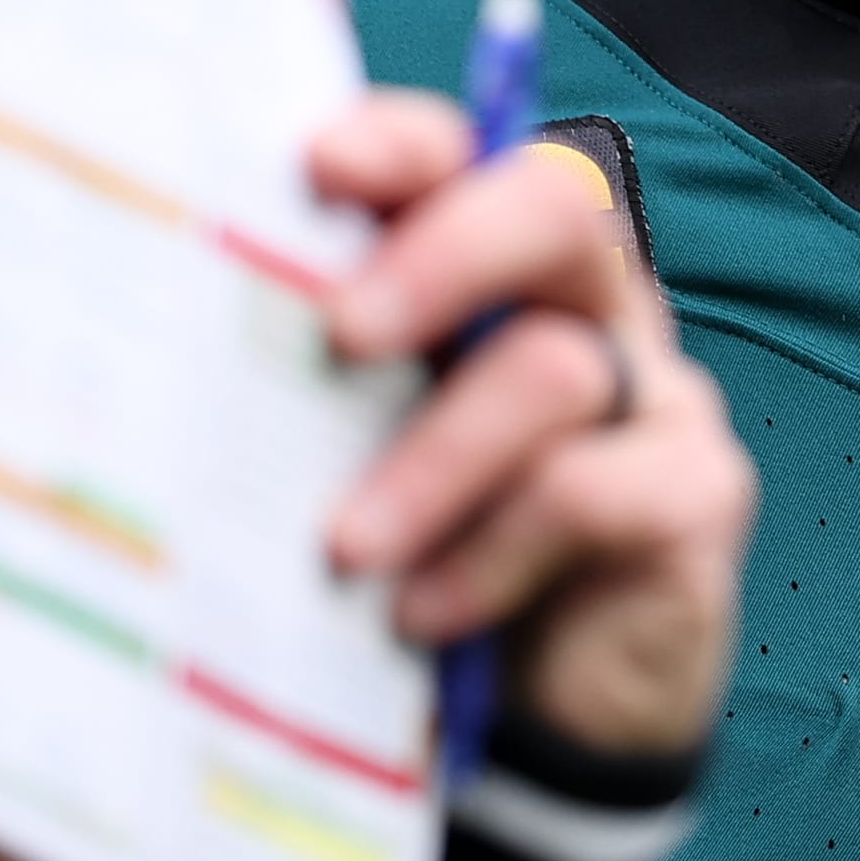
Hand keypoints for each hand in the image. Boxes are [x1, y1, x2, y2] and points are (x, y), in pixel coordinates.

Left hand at [307, 90, 754, 756]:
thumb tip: (162, 342)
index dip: (399, 145)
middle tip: (343, 334)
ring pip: (556, 370)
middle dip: (446, 256)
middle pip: (556, 209)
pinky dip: (490, 554)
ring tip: (346, 551)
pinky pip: (591, 492)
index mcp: (491, 266)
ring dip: (434, 462)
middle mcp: (588, 302)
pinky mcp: (697, 493)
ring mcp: (655, 391)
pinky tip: (422, 615)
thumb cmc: (419, 553)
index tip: (315, 166)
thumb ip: (305, 385)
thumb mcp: (347, 454)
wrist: (542, 716)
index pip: (461, 158)